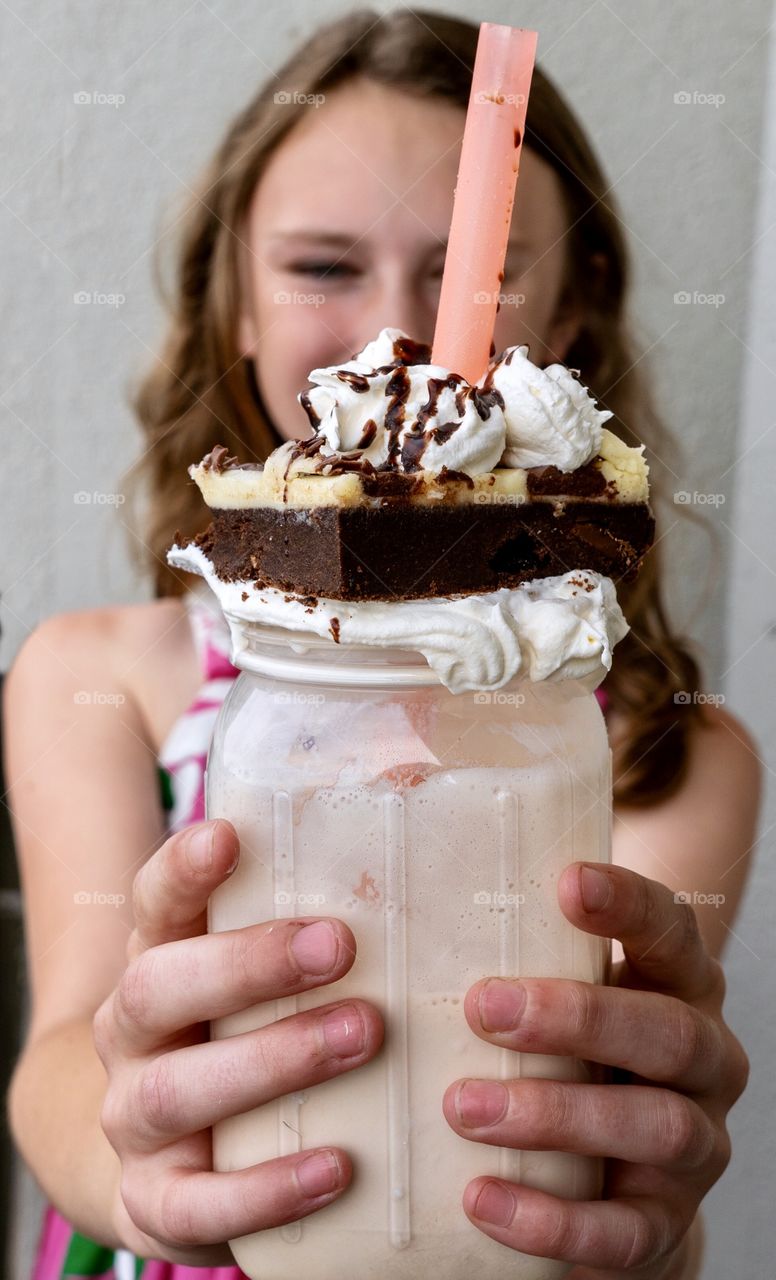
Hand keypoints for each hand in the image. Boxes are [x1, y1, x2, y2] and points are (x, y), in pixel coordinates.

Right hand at [92, 819, 382, 1263]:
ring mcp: (134, 1120)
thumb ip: (309, 914)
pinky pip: (198, 1203)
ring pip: (178, 1090)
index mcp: (156, 960)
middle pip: (159, 986)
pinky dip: (266, 1188)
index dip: (183, 868)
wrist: (162, 1156)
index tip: (229, 835)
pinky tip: (337, 1165)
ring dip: (273, 1060)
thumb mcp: (253, 974)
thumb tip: (410, 797)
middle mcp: (132, 1034)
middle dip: (248, 964)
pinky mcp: (155, 1202)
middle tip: (340, 944)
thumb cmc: (235, 1034)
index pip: (154, 902)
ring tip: (362, 1035)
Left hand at [442, 862, 749, 1277]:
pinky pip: (625, 1232)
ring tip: (463, 1107)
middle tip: (483, 1007)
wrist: (609, 1175)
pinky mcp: (667, 1222)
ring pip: (656, 1126)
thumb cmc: (565, 1048)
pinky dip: (553, 1219)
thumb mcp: (555, 985)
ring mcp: (696, 1144)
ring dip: (556, 1114)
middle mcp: (705, 1059)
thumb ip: (508, 933)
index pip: (672, 930)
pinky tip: (481, 1198)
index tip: (568, 882)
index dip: (629, 905)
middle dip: (578, 1017)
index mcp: (679, 984)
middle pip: (669, 1032)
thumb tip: (393, 845)